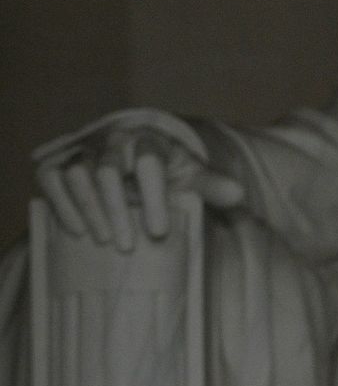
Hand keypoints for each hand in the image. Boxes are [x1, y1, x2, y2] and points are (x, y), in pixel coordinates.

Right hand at [33, 109, 244, 251]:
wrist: (134, 155)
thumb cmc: (167, 171)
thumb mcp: (191, 176)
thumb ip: (212, 184)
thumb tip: (239, 195)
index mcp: (148, 139)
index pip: (149, 162)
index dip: (153, 196)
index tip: (159, 231)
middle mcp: (112, 139)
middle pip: (109, 170)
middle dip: (118, 209)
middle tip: (127, 246)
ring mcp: (84, 149)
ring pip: (77, 172)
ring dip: (88, 208)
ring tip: (104, 241)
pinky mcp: (59, 161)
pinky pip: (50, 176)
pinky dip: (61, 202)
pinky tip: (75, 231)